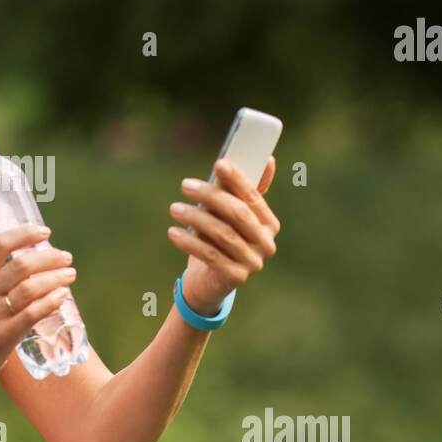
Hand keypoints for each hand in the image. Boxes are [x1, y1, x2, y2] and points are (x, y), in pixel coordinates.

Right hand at [0, 224, 77, 392]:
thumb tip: (29, 264)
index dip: (24, 233)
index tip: (45, 232)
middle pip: (21, 264)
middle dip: (49, 257)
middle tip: (66, 258)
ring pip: (30, 288)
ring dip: (56, 278)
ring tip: (70, 275)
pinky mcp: (2, 337)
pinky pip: (32, 314)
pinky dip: (51, 302)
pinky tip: (63, 296)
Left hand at [166, 156, 279, 314]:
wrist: (207, 282)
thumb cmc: (217, 241)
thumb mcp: (226, 216)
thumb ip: (239, 191)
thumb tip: (268, 159)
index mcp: (268, 224)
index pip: (253, 197)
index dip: (237, 179)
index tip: (219, 163)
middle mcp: (266, 243)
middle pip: (238, 213)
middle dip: (211, 195)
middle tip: (185, 184)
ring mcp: (253, 262)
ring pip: (223, 234)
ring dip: (195, 217)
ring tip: (174, 208)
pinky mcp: (236, 278)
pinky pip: (210, 255)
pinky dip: (190, 242)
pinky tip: (173, 232)